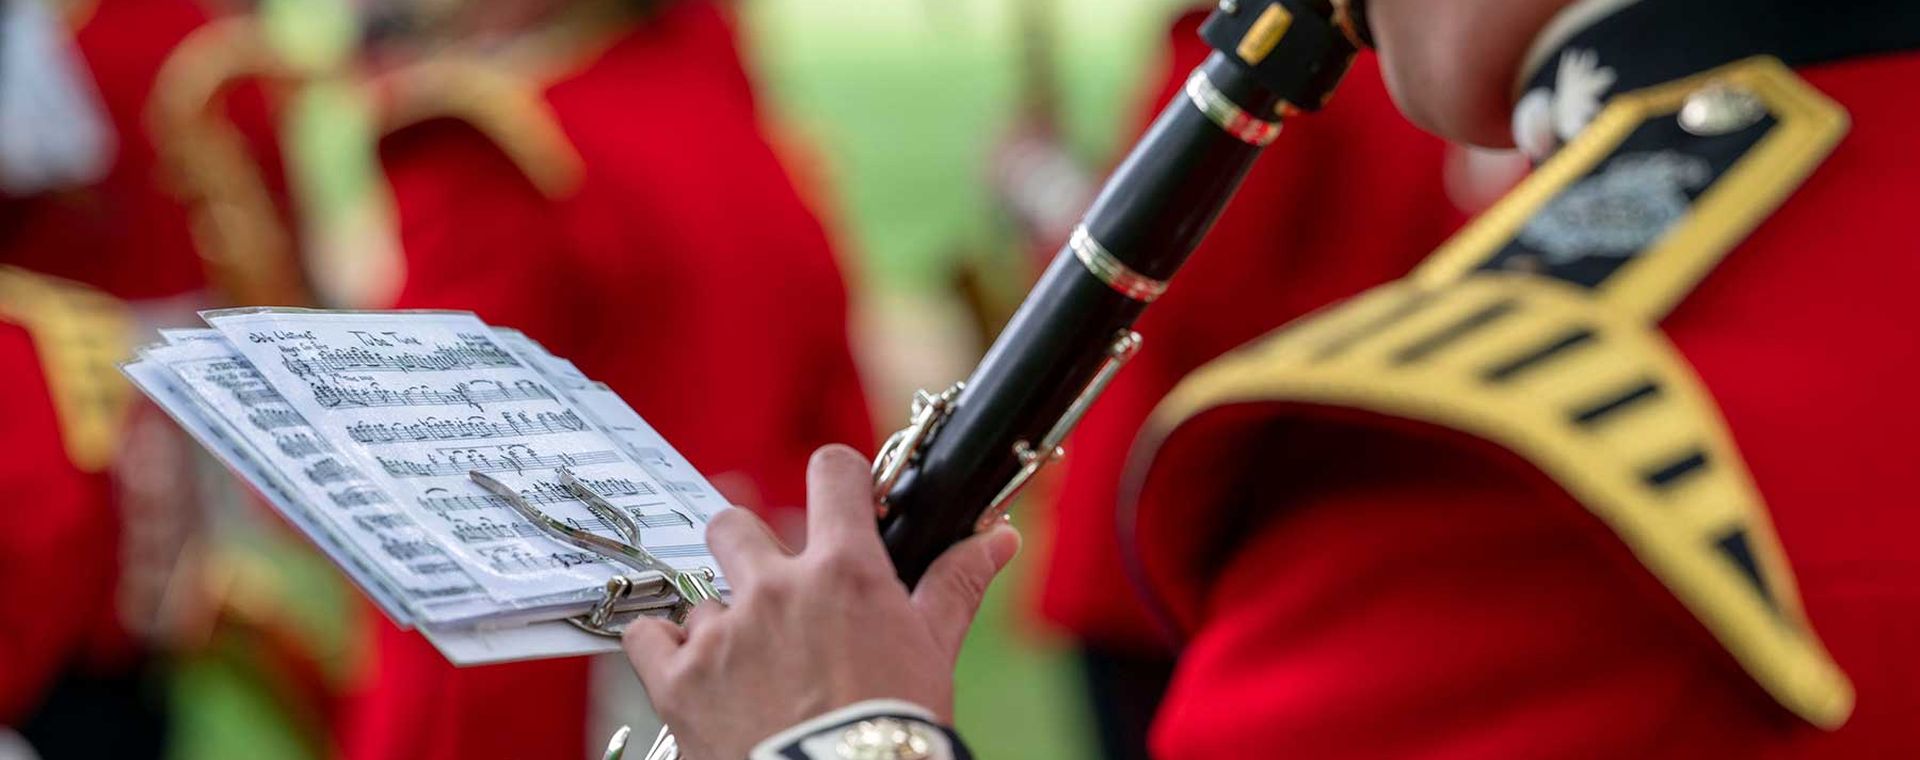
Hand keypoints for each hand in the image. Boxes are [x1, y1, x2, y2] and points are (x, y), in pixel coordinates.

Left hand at [622, 444, 1021, 759]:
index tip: (843, 499)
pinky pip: (648, 635)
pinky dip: (666, 648)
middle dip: (750, 547)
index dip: (838, 478)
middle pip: (735, 523)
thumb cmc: (895, 731)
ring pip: (700, 593)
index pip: (832, 473)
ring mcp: (721, 633)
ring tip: (751, 664)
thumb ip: (956, 583)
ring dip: (721, 620)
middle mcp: (774, 588)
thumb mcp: (935, 651)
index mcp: (844, 570)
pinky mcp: (678, 681)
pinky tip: (694, 670)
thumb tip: (999, 539)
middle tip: (775, 587)